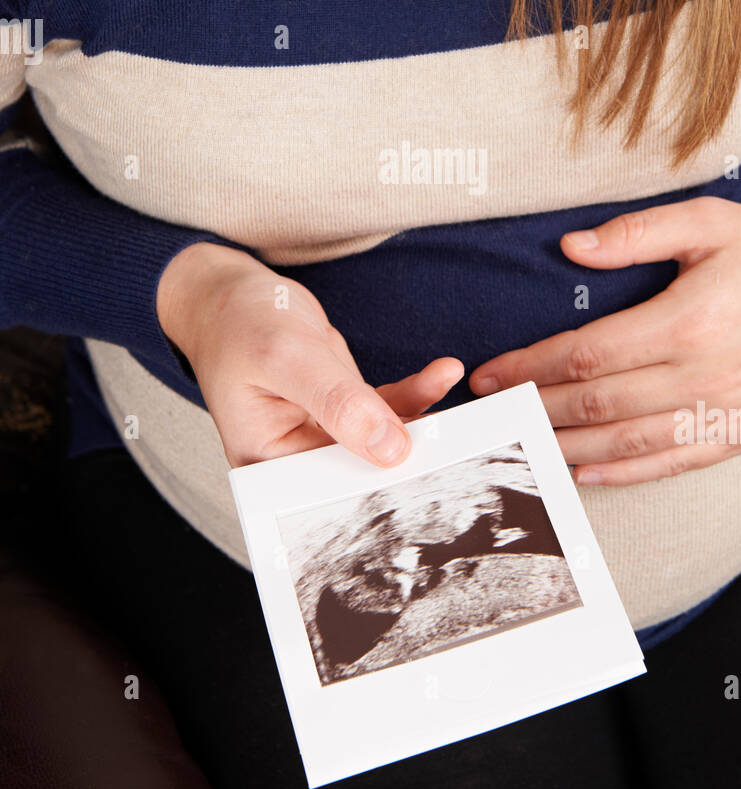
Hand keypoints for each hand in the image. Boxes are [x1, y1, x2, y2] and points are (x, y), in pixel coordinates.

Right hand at [157, 243, 462, 467]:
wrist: (232, 295)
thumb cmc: (237, 323)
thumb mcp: (284, 355)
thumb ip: (336, 401)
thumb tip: (389, 447)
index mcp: (265, 465)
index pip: (328, 492)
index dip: (378, 488)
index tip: (426, 471)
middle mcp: (295, 458)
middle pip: (362, 473)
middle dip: (411, 456)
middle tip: (461, 435)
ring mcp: (323, 433)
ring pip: (384, 440)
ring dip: (422, 416)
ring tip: (449, 386)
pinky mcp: (344, 409)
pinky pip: (388, 409)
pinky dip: (416, 392)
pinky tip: (442, 373)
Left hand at [468, 197, 740, 485]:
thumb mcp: (710, 221)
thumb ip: (635, 234)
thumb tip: (570, 248)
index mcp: (690, 320)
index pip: (586, 355)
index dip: (529, 367)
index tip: (489, 373)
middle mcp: (704, 376)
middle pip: (596, 404)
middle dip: (533, 409)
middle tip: (490, 414)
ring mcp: (725, 413)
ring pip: (627, 442)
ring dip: (565, 447)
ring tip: (521, 445)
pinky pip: (672, 465)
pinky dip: (624, 472)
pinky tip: (586, 470)